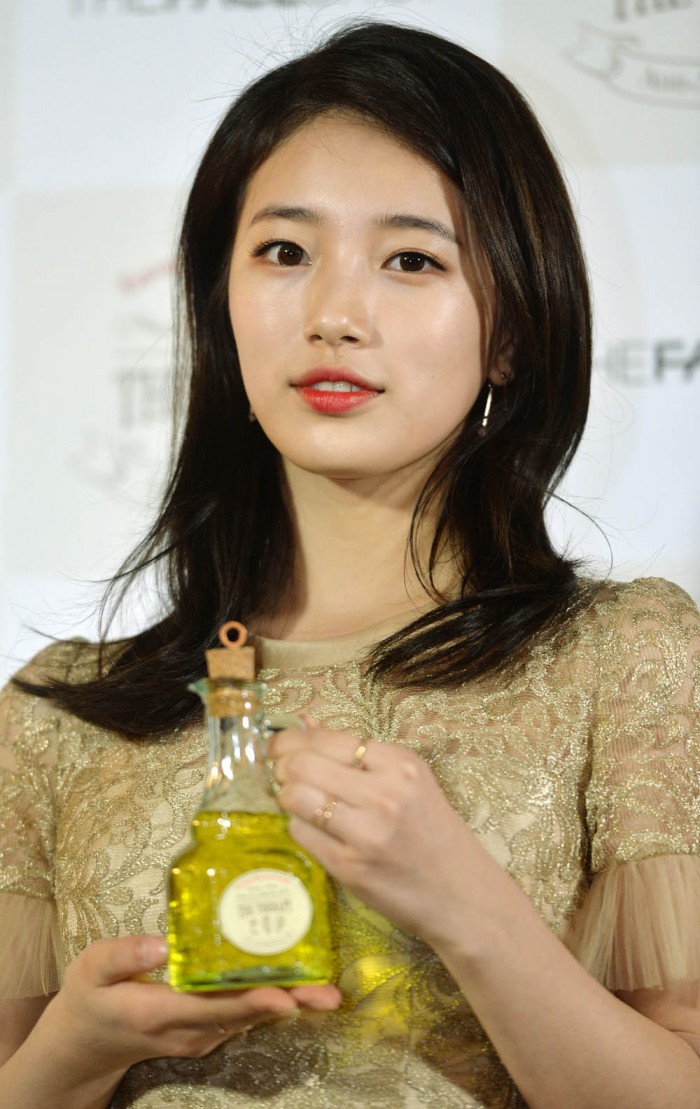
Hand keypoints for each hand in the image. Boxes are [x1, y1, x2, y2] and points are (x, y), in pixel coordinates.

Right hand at [41, 935, 340, 1077]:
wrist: (86, 1045)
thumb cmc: (90, 999)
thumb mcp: (90, 969)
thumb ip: (123, 954)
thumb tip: (162, 943)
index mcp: (158, 1012)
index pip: (212, 1008)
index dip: (250, 1001)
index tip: (284, 995)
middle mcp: (189, 1030)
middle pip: (245, 1016)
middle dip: (289, 1003)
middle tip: (328, 994)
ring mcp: (202, 1035)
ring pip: (251, 1018)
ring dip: (290, 1003)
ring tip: (327, 989)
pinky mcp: (210, 1030)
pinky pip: (246, 1015)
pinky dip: (274, 999)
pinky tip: (301, 982)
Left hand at [270, 725, 479, 944]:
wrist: (460, 892)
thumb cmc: (431, 830)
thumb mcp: (409, 780)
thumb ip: (356, 751)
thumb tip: (304, 722)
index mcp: (400, 764)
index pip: (325, 739)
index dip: (291, 740)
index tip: (279, 746)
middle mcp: (384, 794)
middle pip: (302, 765)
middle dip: (283, 767)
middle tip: (284, 774)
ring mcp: (366, 833)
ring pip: (295, 798)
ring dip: (288, 797)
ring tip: (300, 800)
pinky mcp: (349, 867)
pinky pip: (301, 833)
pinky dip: (301, 827)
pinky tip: (317, 829)